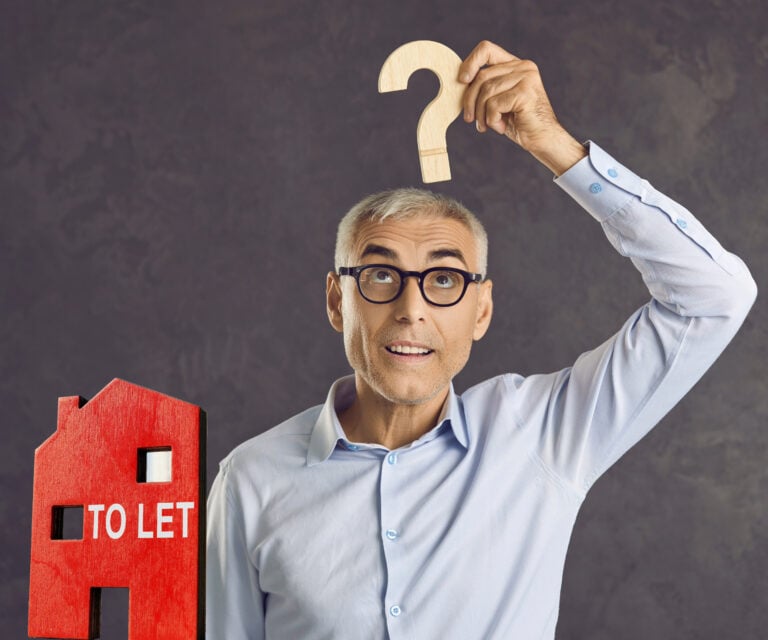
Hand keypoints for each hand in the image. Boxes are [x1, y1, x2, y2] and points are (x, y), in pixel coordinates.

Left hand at [459, 40, 585, 174]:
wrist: (542, 139)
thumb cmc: (518, 122)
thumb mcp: (498, 101)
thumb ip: (485, 88)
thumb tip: (460, 81)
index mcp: (515, 65)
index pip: (486, 49)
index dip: (470, 62)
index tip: (462, 80)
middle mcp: (523, 67)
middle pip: (482, 76)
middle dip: (470, 100)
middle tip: (470, 119)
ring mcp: (526, 78)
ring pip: (486, 91)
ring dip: (481, 114)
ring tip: (486, 126)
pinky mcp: (525, 92)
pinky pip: (494, 105)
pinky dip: (492, 120)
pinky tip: (501, 128)